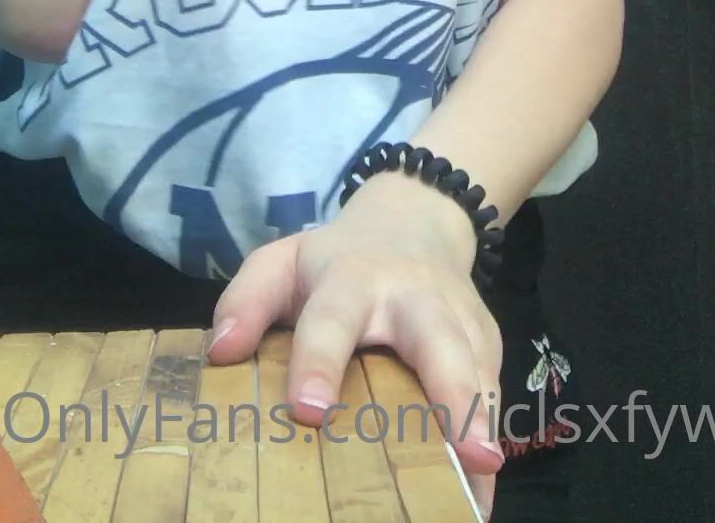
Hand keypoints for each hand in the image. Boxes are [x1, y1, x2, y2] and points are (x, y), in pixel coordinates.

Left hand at [206, 179, 505, 519]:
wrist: (416, 218)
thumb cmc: (336, 259)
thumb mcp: (283, 262)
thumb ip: (246, 301)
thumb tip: (221, 353)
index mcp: (354, 279)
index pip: (333, 320)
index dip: (320, 362)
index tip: (310, 413)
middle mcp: (416, 299)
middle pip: (438, 344)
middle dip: (453, 395)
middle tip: (467, 453)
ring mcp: (460, 320)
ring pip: (477, 372)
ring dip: (483, 430)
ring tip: (478, 492)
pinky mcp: (486, 342)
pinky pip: (493, 392)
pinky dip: (490, 442)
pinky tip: (482, 496)